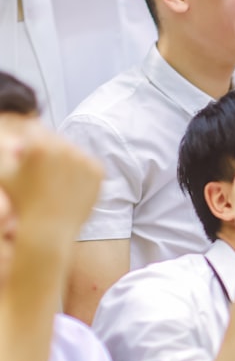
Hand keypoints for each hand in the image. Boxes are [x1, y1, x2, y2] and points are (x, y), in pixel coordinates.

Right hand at [0, 121, 101, 246]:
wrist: (49, 231)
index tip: (27, 156)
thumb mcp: (5, 173)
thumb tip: (16, 140)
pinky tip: (68, 184)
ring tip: (55, 179)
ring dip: (64, 158)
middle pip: (54, 138)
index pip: (33, 129)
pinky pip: (87, 162)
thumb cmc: (21, 202)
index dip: (28, 143)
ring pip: (72, 149)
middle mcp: (64, 149)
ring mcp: (84, 160)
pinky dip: (80, 169)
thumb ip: (6, 149)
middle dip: (47, 149)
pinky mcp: (98, 171)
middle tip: (43, 170)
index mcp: (39, 146)